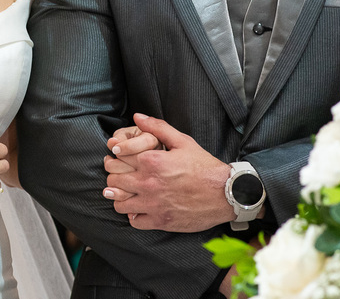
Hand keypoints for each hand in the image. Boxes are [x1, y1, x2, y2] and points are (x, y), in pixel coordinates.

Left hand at [101, 114, 232, 232]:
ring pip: (119, 203)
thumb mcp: (183, 141)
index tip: (116, 158)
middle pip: (114, 180)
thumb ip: (157, 127)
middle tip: (118, 175)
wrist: (226, 193)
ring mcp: (153, 204)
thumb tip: (137, 117)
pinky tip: (139, 209)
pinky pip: (134, 221)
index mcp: (151, 161)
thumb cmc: (205, 166)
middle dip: (113, 176)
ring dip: (119, 197)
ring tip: (126, 193)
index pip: (117, 158)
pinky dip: (133, 215)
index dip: (114, 157)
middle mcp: (148, 183)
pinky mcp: (161, 221)